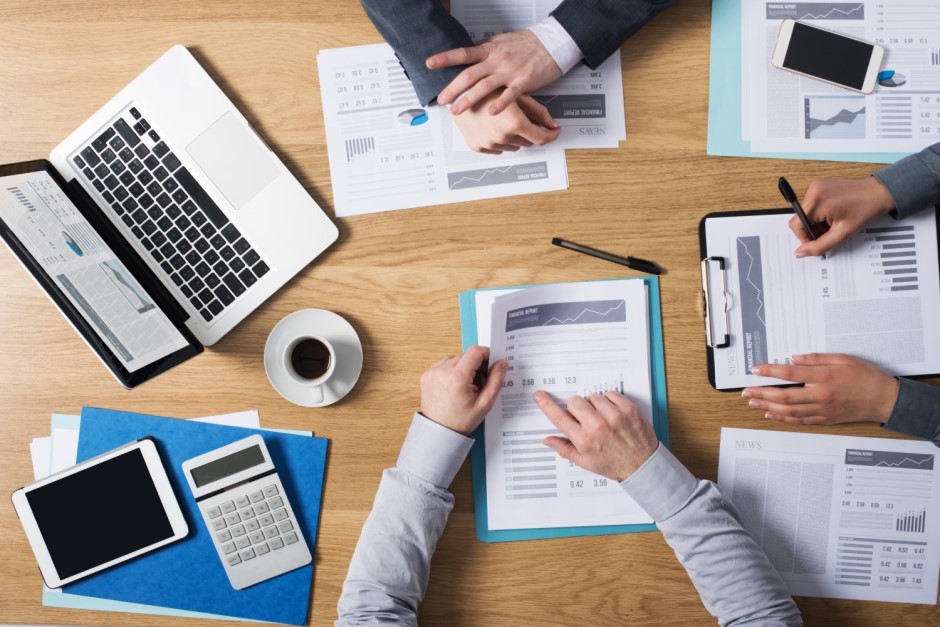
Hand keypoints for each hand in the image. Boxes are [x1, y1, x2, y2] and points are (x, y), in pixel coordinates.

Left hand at [419, 346, 506, 434]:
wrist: (439, 431)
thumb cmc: (461, 420)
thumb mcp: (485, 403)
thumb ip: (496, 380)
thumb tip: (502, 362)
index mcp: (457, 378)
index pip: (476, 351)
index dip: (487, 355)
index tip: (490, 365)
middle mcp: (442, 371)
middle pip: (466, 355)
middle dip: (476, 364)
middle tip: (479, 382)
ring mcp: (432, 372)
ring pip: (455, 358)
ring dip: (463, 367)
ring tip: (466, 386)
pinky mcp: (426, 374)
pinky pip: (444, 364)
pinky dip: (452, 371)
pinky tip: (454, 386)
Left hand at [427, 30, 561, 115]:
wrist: (552, 43)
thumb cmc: (528, 43)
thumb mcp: (501, 41)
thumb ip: (485, 49)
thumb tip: (469, 52)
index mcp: (490, 49)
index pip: (463, 53)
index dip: (445, 58)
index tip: (430, 64)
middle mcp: (497, 59)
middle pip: (470, 74)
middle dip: (453, 88)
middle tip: (441, 99)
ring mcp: (509, 71)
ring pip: (485, 86)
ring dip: (468, 99)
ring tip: (456, 110)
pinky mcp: (523, 81)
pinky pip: (510, 95)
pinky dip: (500, 104)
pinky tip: (492, 113)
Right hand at [451, 91, 559, 153]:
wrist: (458, 91)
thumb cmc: (487, 88)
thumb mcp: (517, 94)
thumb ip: (538, 111)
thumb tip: (552, 124)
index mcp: (515, 123)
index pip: (541, 138)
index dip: (551, 135)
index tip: (554, 132)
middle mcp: (503, 137)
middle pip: (528, 142)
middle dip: (530, 131)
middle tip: (525, 117)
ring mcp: (490, 144)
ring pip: (513, 146)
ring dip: (515, 136)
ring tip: (505, 119)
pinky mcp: (479, 147)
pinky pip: (497, 148)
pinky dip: (500, 140)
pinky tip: (494, 125)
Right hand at [534, 390, 658, 481]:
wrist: (643, 466)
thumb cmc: (614, 464)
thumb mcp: (585, 462)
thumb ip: (564, 449)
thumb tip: (548, 440)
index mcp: (584, 440)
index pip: (559, 418)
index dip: (546, 405)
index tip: (539, 396)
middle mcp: (597, 426)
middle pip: (575, 401)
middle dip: (577, 408)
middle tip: (585, 419)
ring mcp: (614, 416)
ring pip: (593, 396)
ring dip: (594, 405)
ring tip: (603, 418)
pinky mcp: (628, 409)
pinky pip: (610, 394)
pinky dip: (610, 401)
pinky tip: (613, 414)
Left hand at [743, 353, 898, 423]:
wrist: (883, 399)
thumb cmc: (865, 377)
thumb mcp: (843, 358)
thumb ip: (816, 358)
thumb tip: (794, 358)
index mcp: (824, 377)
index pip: (790, 373)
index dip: (770, 371)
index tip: (756, 369)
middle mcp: (820, 395)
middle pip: (784, 396)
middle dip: (761, 393)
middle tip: (746, 390)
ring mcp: (821, 409)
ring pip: (788, 410)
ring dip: (767, 406)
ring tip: (753, 402)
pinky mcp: (824, 419)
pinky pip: (799, 420)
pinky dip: (783, 418)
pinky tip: (771, 414)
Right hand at [790, 177, 894, 256]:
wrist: (879, 193)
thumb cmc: (866, 209)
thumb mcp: (842, 233)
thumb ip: (819, 246)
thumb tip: (800, 252)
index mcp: (817, 202)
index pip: (796, 225)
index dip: (805, 238)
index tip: (819, 240)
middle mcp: (813, 191)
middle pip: (799, 219)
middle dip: (812, 230)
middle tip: (830, 231)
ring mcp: (815, 187)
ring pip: (804, 213)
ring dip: (815, 222)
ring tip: (833, 222)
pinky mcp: (818, 186)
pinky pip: (810, 205)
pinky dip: (818, 214)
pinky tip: (832, 214)